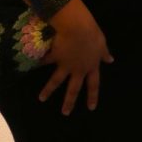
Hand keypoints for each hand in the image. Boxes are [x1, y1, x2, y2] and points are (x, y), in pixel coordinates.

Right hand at [38, 0, 112, 114]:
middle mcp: (78, 69)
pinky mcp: (55, 56)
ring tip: (42, 98)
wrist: (78, 28)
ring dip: (48, 90)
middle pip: (74, 89)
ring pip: (56, 81)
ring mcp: (66, 64)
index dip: (92, 96)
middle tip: (65, 113)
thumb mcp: (102, 44)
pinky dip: (39, 62)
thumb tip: (110, 60)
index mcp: (91, 66)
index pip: (93, 85)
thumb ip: (104, 54)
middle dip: (69, 101)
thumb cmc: (93, 34)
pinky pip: (46, 60)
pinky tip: (30, 66)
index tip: (90, 108)